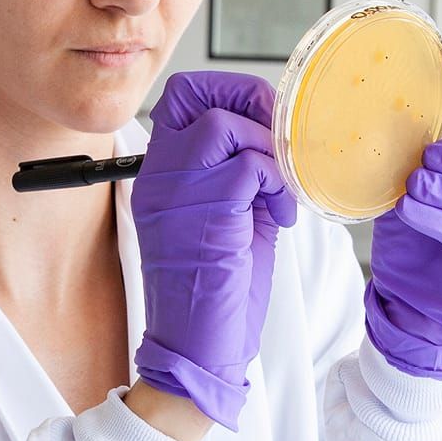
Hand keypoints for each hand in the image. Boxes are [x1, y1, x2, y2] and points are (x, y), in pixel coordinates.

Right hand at [131, 72, 296, 430]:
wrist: (197, 349)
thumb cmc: (213, 292)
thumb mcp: (224, 217)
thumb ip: (239, 173)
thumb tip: (278, 140)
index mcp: (161, 173)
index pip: (181, 96)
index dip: (227, 92)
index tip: (261, 122)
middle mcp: (161, 174)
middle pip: (194, 91)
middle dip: (247, 102)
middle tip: (275, 142)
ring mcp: (177, 190)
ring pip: (225, 124)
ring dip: (267, 151)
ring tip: (278, 192)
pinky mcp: (206, 212)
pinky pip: (250, 167)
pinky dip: (278, 186)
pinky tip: (281, 217)